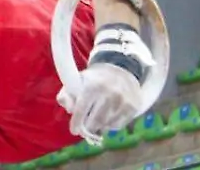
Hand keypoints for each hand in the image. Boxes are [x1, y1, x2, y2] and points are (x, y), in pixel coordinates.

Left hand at [56, 24, 151, 144]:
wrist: (120, 69)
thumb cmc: (94, 79)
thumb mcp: (76, 81)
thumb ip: (66, 95)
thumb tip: (69, 110)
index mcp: (92, 86)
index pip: (82, 109)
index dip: (76, 122)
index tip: (74, 130)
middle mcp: (109, 93)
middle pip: (95, 121)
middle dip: (88, 128)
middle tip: (85, 129)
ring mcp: (123, 101)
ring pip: (107, 125)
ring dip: (99, 127)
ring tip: (95, 122)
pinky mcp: (133, 107)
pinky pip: (118, 125)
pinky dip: (110, 125)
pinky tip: (107, 117)